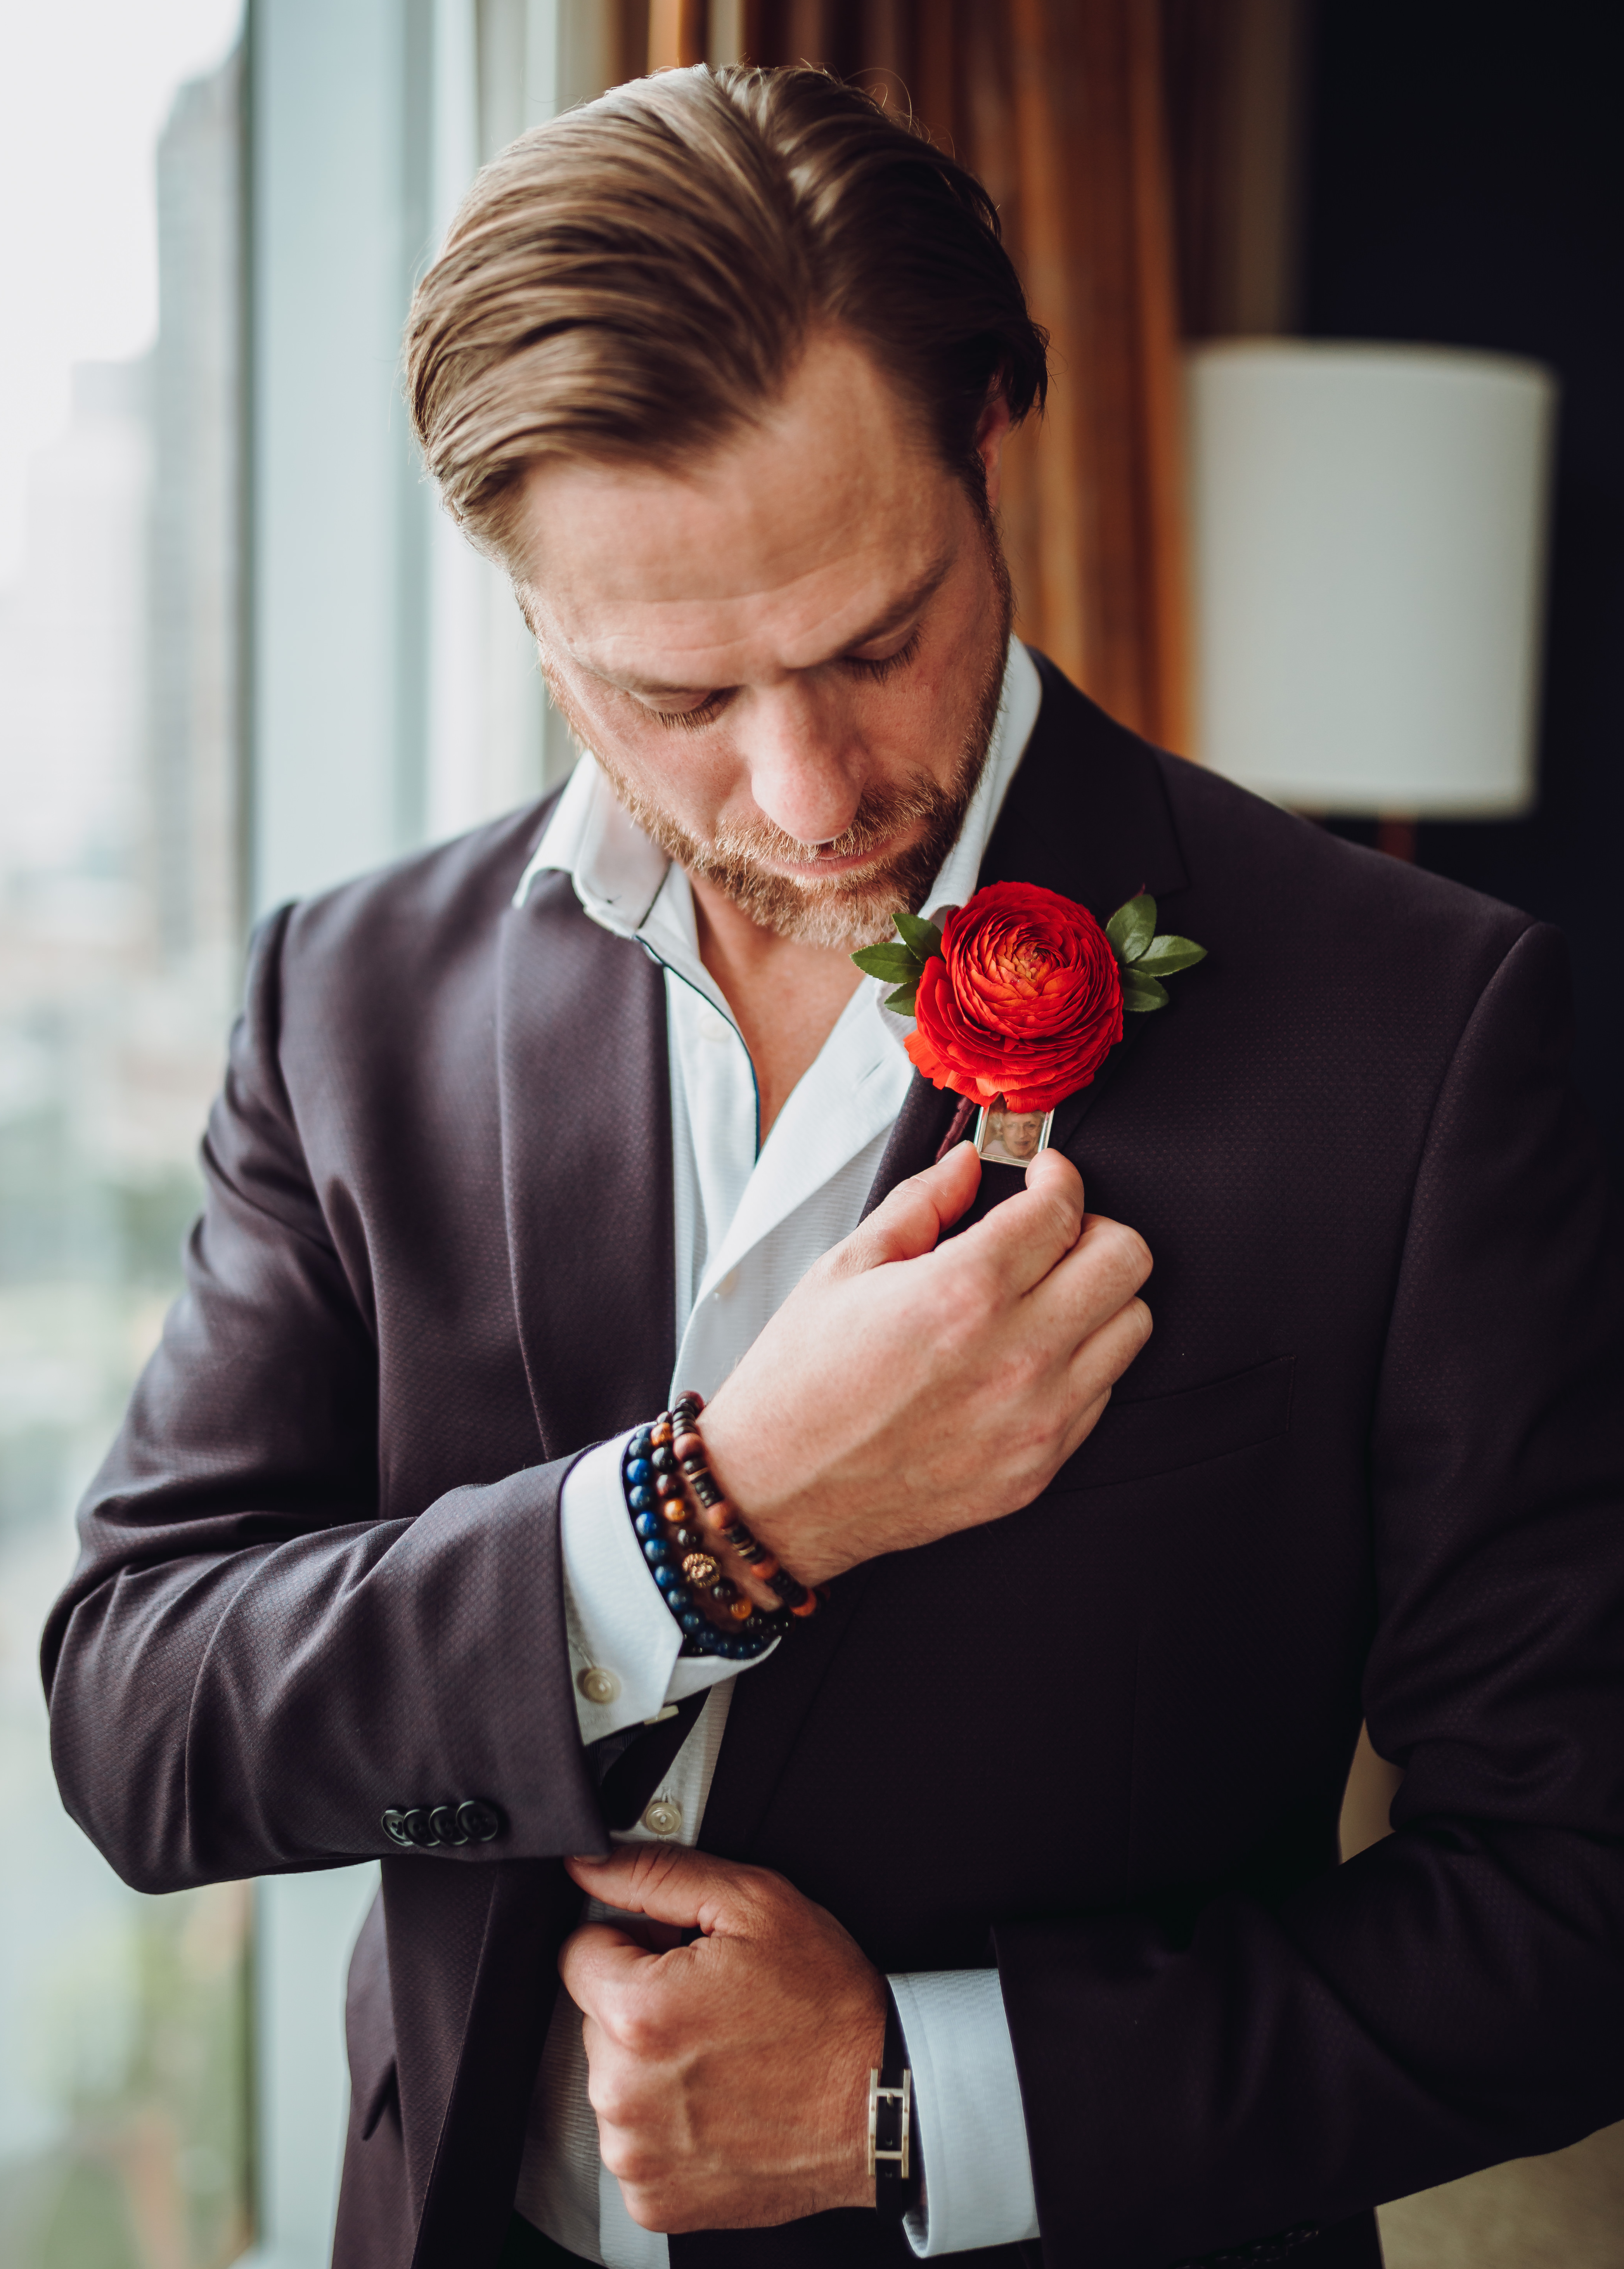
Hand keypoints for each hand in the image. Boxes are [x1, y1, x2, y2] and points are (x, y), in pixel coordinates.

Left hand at [560, 1844, 884, 2231]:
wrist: (880, 2105)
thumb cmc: (828, 2008)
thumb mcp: (756, 1905)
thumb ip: (657, 1874)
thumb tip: (588, 1864)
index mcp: (639, 2014)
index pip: (580, 1953)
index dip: (633, 1943)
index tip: (678, 1958)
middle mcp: (624, 2094)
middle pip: (595, 2018)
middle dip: (643, 2002)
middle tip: (713, 2007)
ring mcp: (636, 2155)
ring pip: (612, 2079)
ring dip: (652, 2064)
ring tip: (723, 2056)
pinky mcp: (653, 2199)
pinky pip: (631, 2140)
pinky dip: (666, 2122)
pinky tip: (718, 2105)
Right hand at [701, 1141, 1151, 1584]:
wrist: (778, 1494)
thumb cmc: (800, 1385)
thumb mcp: (844, 1269)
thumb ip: (921, 1204)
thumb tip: (967, 1163)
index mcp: (964, 1293)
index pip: (1061, 1209)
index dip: (1056, 1176)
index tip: (1042, 1175)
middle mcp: (1016, 1357)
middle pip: (1126, 1260)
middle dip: (1091, 1228)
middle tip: (1049, 1233)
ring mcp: (1037, 1420)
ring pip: (1133, 1326)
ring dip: (1097, 1296)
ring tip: (1043, 1295)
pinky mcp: (1039, 1469)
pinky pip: (1103, 1394)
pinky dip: (1080, 1362)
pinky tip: (1026, 1355)